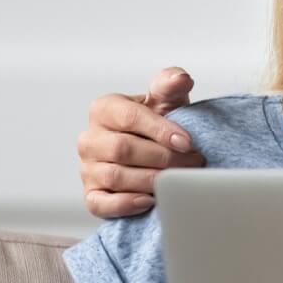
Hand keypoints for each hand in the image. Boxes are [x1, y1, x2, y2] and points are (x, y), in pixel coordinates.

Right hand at [78, 67, 205, 217]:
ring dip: (153, 181)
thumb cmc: (158, 123)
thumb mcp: (165, 100)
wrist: (152, 150)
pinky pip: (101, 203)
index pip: (129, 117)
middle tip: (194, 162)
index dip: (160, 130)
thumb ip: (171, 84)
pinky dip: (125, 204)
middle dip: (164, 158)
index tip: (188, 142)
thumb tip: (181, 78)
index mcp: (104, 109)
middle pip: (124, 149)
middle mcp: (90, 138)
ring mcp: (88, 168)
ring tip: (180, 180)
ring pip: (116, 177)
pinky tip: (150, 200)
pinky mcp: (91, 194)